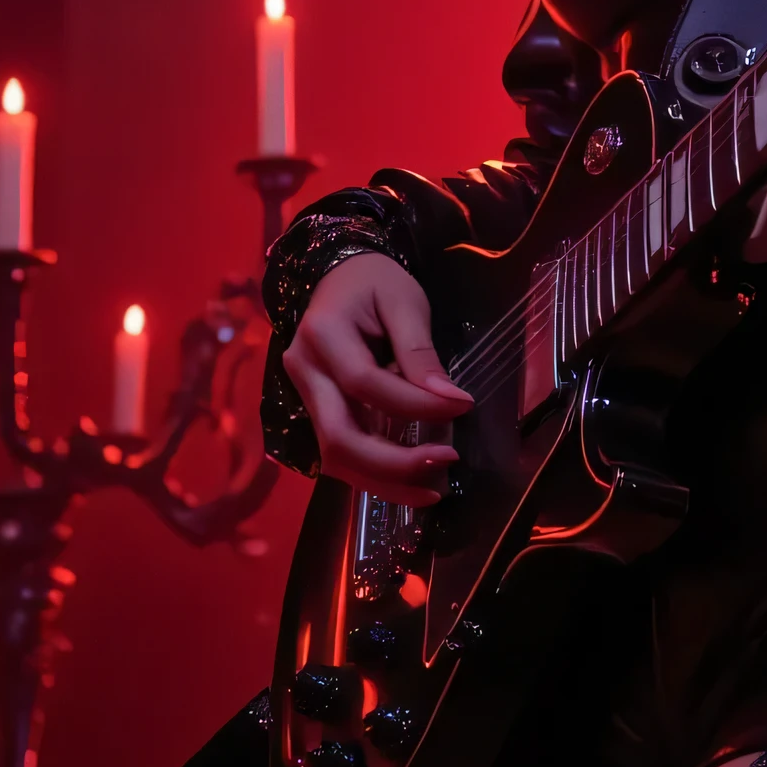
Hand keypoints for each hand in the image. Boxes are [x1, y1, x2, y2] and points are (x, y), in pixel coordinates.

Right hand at [282, 252, 473, 505]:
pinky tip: (409, 481)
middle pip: (337, 436)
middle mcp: (303, 371)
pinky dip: (373, 472)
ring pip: (333, 456)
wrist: (340, 275)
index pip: (365, 383)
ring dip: (381, 481)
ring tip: (430, 490)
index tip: (462, 406)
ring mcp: (304, 395)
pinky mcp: (316, 411)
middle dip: (391, 463)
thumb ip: (420, 351)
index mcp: (322, 334)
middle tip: (444, 465)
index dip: (414, 404)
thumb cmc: (375, 282)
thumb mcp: (405, 301)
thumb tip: (450, 401)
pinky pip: (338, 451)